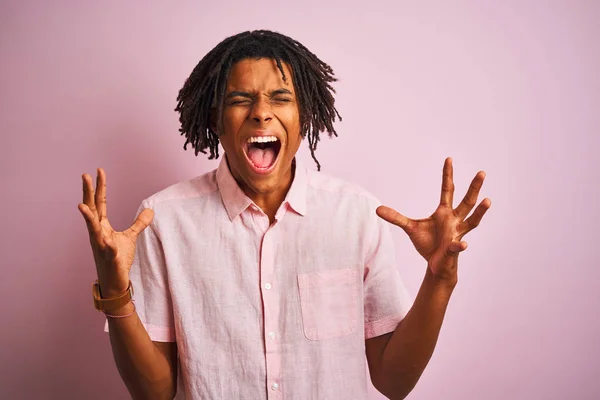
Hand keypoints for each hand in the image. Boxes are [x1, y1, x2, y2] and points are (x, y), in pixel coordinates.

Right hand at [78, 168, 153, 297]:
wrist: (114, 281)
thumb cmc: (118, 258)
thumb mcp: (130, 237)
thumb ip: (139, 223)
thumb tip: (150, 209)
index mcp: (102, 226)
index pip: (99, 203)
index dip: (100, 187)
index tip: (98, 171)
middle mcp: (97, 233)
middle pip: (92, 209)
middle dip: (88, 193)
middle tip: (84, 175)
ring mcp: (101, 245)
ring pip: (92, 229)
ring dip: (87, 218)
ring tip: (82, 205)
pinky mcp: (109, 258)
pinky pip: (108, 250)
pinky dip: (107, 244)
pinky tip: (106, 239)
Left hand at [376, 158, 490, 284]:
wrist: (435, 264)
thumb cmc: (427, 243)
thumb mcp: (410, 227)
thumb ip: (396, 218)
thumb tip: (377, 209)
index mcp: (444, 212)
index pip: (447, 189)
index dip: (448, 175)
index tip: (449, 159)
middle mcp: (455, 220)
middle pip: (467, 201)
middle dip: (474, 187)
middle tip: (482, 172)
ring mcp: (457, 234)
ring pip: (472, 221)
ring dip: (480, 211)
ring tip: (487, 200)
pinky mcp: (454, 249)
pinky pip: (457, 246)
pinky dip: (459, 245)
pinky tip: (462, 245)